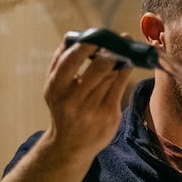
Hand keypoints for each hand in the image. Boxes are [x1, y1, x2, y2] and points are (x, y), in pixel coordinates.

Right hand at [42, 35, 132, 159]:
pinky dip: (125, 72)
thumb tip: (73, 36)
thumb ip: (60, 62)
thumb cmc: (63, 108)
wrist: (70, 145)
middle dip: (111, 51)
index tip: (99, 35)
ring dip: (120, 60)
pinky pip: (120, 86)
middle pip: (98, 68)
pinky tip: (127, 63)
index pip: (71, 60)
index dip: (87, 45)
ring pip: (111, 76)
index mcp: (56, 87)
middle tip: (120, 40)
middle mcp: (73, 99)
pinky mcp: (108, 115)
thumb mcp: (54, 88)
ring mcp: (92, 109)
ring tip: (125, 50)